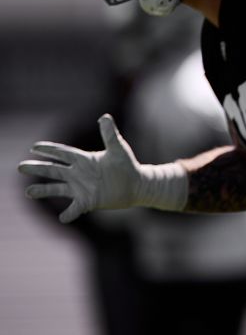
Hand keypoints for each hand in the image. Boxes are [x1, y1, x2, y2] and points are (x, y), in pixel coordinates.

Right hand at [18, 114, 186, 222]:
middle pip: (53, 170)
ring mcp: (81, 188)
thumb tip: (105, 116)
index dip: (49, 150)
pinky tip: (62, 218)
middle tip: (20, 167)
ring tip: (28, 193)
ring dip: (43, 191)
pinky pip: (74, 208)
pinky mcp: (88, 201)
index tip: (34, 147)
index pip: (62, 153)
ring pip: (57, 189)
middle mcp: (78, 174)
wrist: (137, 184)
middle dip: (37, 168)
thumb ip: (110, 134)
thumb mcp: (118, 148)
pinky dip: (68, 214)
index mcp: (83, 160)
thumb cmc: (127, 165)